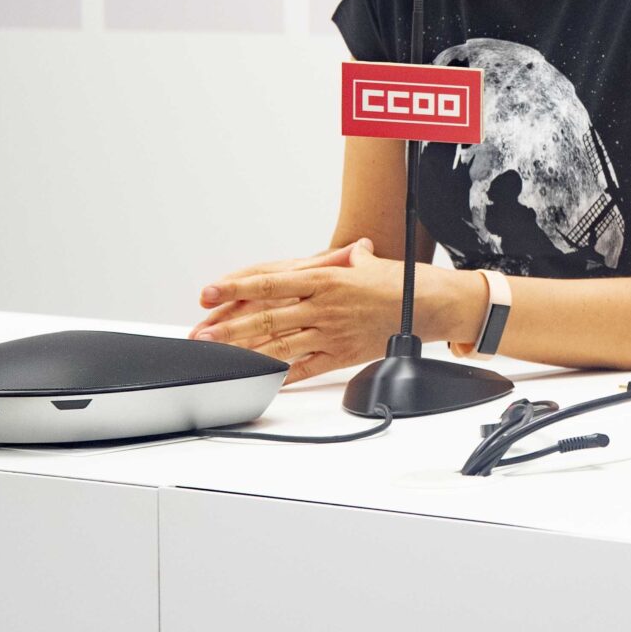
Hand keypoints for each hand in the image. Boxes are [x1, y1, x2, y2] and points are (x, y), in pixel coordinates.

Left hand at [190, 239, 411, 383]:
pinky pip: (304, 369)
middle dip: (231, 328)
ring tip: (221, 357)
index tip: (210, 291)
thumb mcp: (364, 263)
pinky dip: (281, 375)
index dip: (236, 287)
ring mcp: (330, 333)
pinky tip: (261, 378)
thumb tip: (345, 252)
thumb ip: (343, 260)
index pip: (271, 282)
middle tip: (203, 335)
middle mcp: (323, 307)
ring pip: (281, 346)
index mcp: (324, 279)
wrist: (428, 306)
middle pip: (268, 319)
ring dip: (247, 353)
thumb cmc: (396, 283)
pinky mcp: (340, 355)